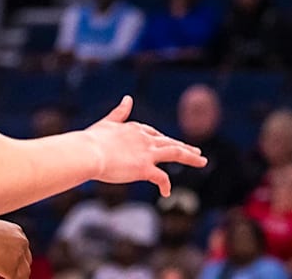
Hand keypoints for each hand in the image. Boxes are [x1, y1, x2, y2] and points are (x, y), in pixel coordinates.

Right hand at [0, 218, 30, 278]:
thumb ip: (0, 239)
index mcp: (17, 231)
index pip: (23, 248)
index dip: (18, 258)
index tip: (11, 264)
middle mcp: (21, 242)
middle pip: (27, 260)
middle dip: (20, 267)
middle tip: (12, 274)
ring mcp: (18, 255)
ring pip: (25, 272)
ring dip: (19, 276)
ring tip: (10, 278)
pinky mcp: (12, 268)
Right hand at [81, 95, 207, 196]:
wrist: (88, 153)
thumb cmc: (91, 141)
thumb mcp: (107, 123)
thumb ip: (119, 112)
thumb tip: (128, 98)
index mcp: (136, 129)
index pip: (154, 134)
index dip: (162, 140)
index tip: (168, 144)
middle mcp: (145, 139)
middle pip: (170, 142)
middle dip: (184, 147)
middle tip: (197, 152)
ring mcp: (147, 153)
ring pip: (175, 153)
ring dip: (190, 156)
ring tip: (202, 161)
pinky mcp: (144, 168)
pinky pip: (161, 177)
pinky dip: (165, 185)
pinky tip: (166, 192)